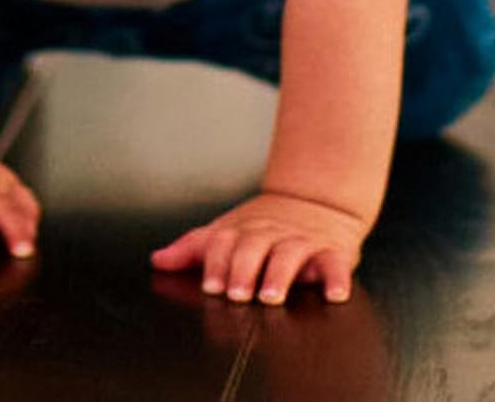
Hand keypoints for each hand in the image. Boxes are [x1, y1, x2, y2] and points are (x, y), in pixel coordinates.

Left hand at [150, 191, 367, 304]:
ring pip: (289, 255)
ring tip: (271, 295)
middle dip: (242, 270)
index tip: (210, 285)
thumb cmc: (264, 225)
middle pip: (253, 247)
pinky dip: (336, 279)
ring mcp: (300, 242)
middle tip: (236, 294)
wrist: (315, 200)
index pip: (223, 243)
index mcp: (242, 231)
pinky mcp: (331, 252)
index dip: (215, 264)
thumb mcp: (226, 231)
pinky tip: (333, 293)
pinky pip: (335, 264)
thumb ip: (192, 248)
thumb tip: (158, 260)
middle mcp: (269, 234)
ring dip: (279, 275)